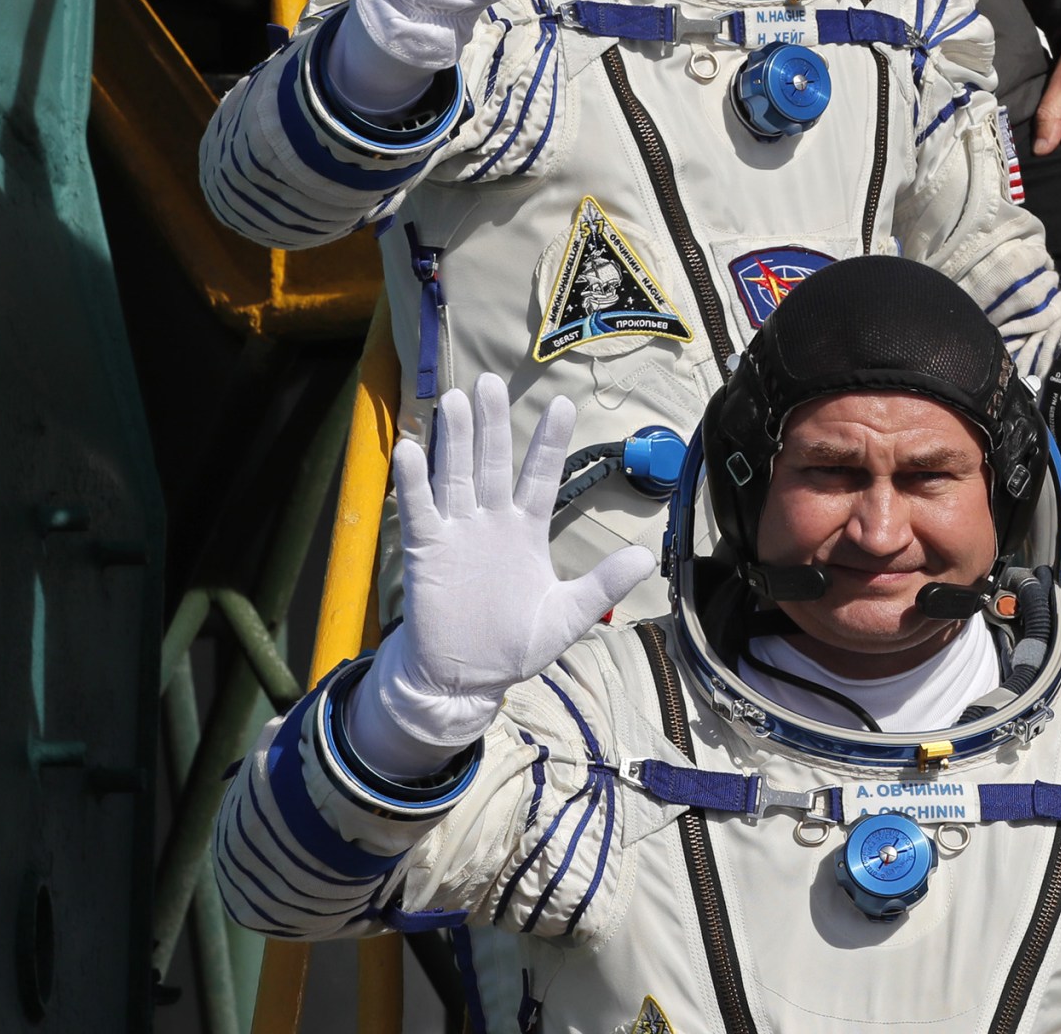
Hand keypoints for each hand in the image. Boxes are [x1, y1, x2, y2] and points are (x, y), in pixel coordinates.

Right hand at [345, 374, 654, 777]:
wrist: (465, 678)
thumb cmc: (513, 645)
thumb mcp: (567, 616)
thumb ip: (603, 584)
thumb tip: (648, 556)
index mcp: (526, 531)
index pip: (541, 476)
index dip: (549, 441)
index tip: (561, 403)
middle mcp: (491, 523)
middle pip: (491, 463)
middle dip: (492, 424)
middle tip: (491, 383)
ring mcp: (457, 534)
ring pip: (455, 476)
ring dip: (453, 440)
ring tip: (455, 401)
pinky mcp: (426, 552)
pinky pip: (419, 512)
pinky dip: (414, 483)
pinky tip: (412, 450)